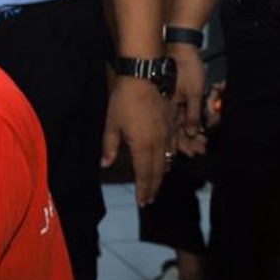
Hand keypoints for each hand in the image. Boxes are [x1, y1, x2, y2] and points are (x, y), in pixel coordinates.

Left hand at [102, 77, 173, 207]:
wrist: (145, 77)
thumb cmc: (125, 100)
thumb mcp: (111, 124)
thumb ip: (109, 146)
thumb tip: (105, 164)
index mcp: (143, 146)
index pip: (145, 175)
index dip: (144, 190)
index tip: (143, 202)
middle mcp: (159, 144)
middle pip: (159, 171)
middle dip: (154, 187)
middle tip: (151, 198)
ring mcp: (169, 134)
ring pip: (168, 160)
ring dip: (163, 174)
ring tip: (157, 182)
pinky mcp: (174, 124)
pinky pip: (174, 147)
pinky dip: (170, 158)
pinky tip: (167, 159)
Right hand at [169, 44, 207, 156]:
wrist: (180, 45)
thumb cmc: (186, 68)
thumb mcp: (194, 92)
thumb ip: (192, 114)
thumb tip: (191, 133)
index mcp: (169, 107)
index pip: (175, 132)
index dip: (185, 145)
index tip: (194, 153)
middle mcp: (167, 107)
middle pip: (175, 131)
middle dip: (188, 142)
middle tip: (200, 149)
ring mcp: (169, 101)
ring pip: (176, 124)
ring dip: (189, 134)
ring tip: (201, 141)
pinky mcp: (173, 95)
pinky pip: (178, 114)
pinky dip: (187, 122)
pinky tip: (194, 128)